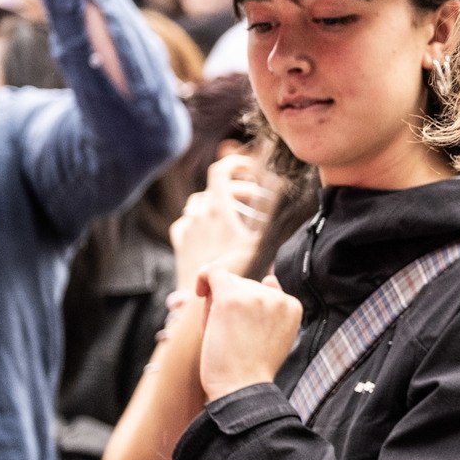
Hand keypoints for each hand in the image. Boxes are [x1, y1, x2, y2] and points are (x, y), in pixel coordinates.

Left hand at [171, 154, 274, 281]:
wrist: (202, 296)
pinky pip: (187, 220)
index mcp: (218, 208)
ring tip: (232, 217)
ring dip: (216, 204)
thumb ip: (268, 214)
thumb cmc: (233, 270)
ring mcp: (187, 226)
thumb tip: (279, 192)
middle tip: (252, 201)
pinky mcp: (180, 239)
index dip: (235, 164)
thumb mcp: (257, 240)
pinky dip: (199, 219)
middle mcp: (199, 213)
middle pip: (214, 188)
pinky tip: (210, 231)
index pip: (221, 171)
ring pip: (199, 203)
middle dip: (234, 190)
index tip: (248, 168)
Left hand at [197, 269, 301, 401]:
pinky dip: (204, 278)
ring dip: (218, 304)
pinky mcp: (231, 298)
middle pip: (245, 285)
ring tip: (221, 333)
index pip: (266, 289)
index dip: (248, 303)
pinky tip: (201, 291)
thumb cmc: (253, 370)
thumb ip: (272, 310)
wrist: (243, 388)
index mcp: (292, 306)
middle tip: (229, 336)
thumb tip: (270, 278)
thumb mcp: (274, 337)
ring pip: (228, 284)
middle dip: (232, 304)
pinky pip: (214, 273)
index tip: (240, 322)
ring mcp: (255, 296)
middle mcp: (277, 297)